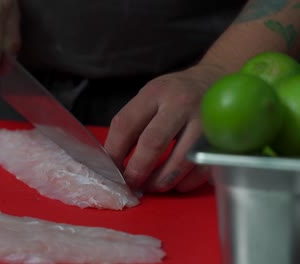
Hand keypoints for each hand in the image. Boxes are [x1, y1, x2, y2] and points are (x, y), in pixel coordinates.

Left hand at [104, 64, 225, 192]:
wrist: (215, 80)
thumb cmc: (174, 95)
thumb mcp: (150, 97)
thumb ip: (133, 124)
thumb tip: (115, 162)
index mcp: (154, 93)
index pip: (126, 124)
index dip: (114, 152)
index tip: (111, 171)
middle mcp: (180, 103)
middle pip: (152, 143)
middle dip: (137, 171)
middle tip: (131, 185)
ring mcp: (204, 120)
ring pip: (179, 160)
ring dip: (161, 181)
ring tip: (151, 187)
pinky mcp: (221, 137)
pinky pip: (202, 168)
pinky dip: (186, 182)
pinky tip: (176, 184)